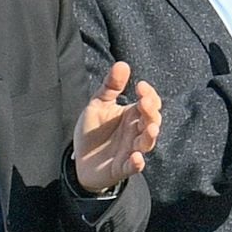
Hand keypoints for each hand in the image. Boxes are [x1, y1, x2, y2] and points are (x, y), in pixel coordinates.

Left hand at [72, 61, 162, 196]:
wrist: (79, 160)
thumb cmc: (93, 131)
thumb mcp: (98, 105)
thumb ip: (110, 87)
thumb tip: (122, 64)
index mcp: (133, 115)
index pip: (150, 103)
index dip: (149, 95)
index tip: (140, 86)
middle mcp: (136, 131)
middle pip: (152, 120)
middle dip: (151, 112)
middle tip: (144, 102)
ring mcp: (131, 149)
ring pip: (147, 143)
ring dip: (150, 136)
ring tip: (151, 128)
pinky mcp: (122, 167)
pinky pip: (133, 166)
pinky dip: (137, 163)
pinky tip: (136, 157)